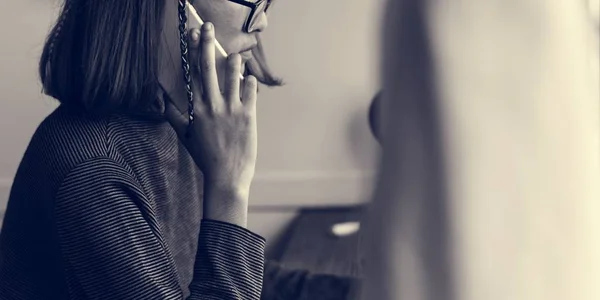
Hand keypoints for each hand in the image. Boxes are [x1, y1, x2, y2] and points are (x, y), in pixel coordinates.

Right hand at [165, 22, 257, 197]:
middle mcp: (212, 105)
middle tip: (208, 28)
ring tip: (236, 54)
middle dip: (207, 45)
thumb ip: (172, 115)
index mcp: (196, 109)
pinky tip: (249, 78)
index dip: (191, 52)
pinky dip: (250, 82)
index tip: (191, 35)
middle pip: (208, 68)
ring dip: (233, 62)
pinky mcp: (248, 116)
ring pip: (232, 76)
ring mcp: (231, 109)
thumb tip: (160, 100)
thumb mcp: (184, 136)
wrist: (226, 176)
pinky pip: (250, 91)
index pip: (192, 74)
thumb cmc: (205, 157)